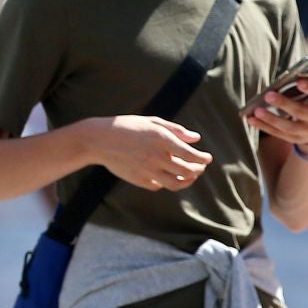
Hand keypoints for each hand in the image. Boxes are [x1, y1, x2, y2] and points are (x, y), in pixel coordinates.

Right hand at [85, 115, 213, 191]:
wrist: (100, 140)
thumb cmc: (127, 126)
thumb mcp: (152, 122)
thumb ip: (176, 130)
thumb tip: (196, 139)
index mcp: (162, 139)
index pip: (191, 155)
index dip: (203, 159)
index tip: (207, 158)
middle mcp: (157, 157)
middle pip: (187, 171)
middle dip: (198, 170)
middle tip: (200, 167)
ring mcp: (148, 170)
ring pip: (176, 184)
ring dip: (187, 181)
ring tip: (190, 176)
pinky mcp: (139, 180)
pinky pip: (159, 186)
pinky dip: (167, 183)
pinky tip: (168, 177)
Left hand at [246, 81, 307, 153]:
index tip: (299, 81)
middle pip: (300, 111)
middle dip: (284, 104)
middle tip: (268, 95)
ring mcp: (305, 131)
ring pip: (287, 126)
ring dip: (270, 118)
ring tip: (257, 110)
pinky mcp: (293, 138)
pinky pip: (277, 133)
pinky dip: (263, 126)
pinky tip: (251, 119)